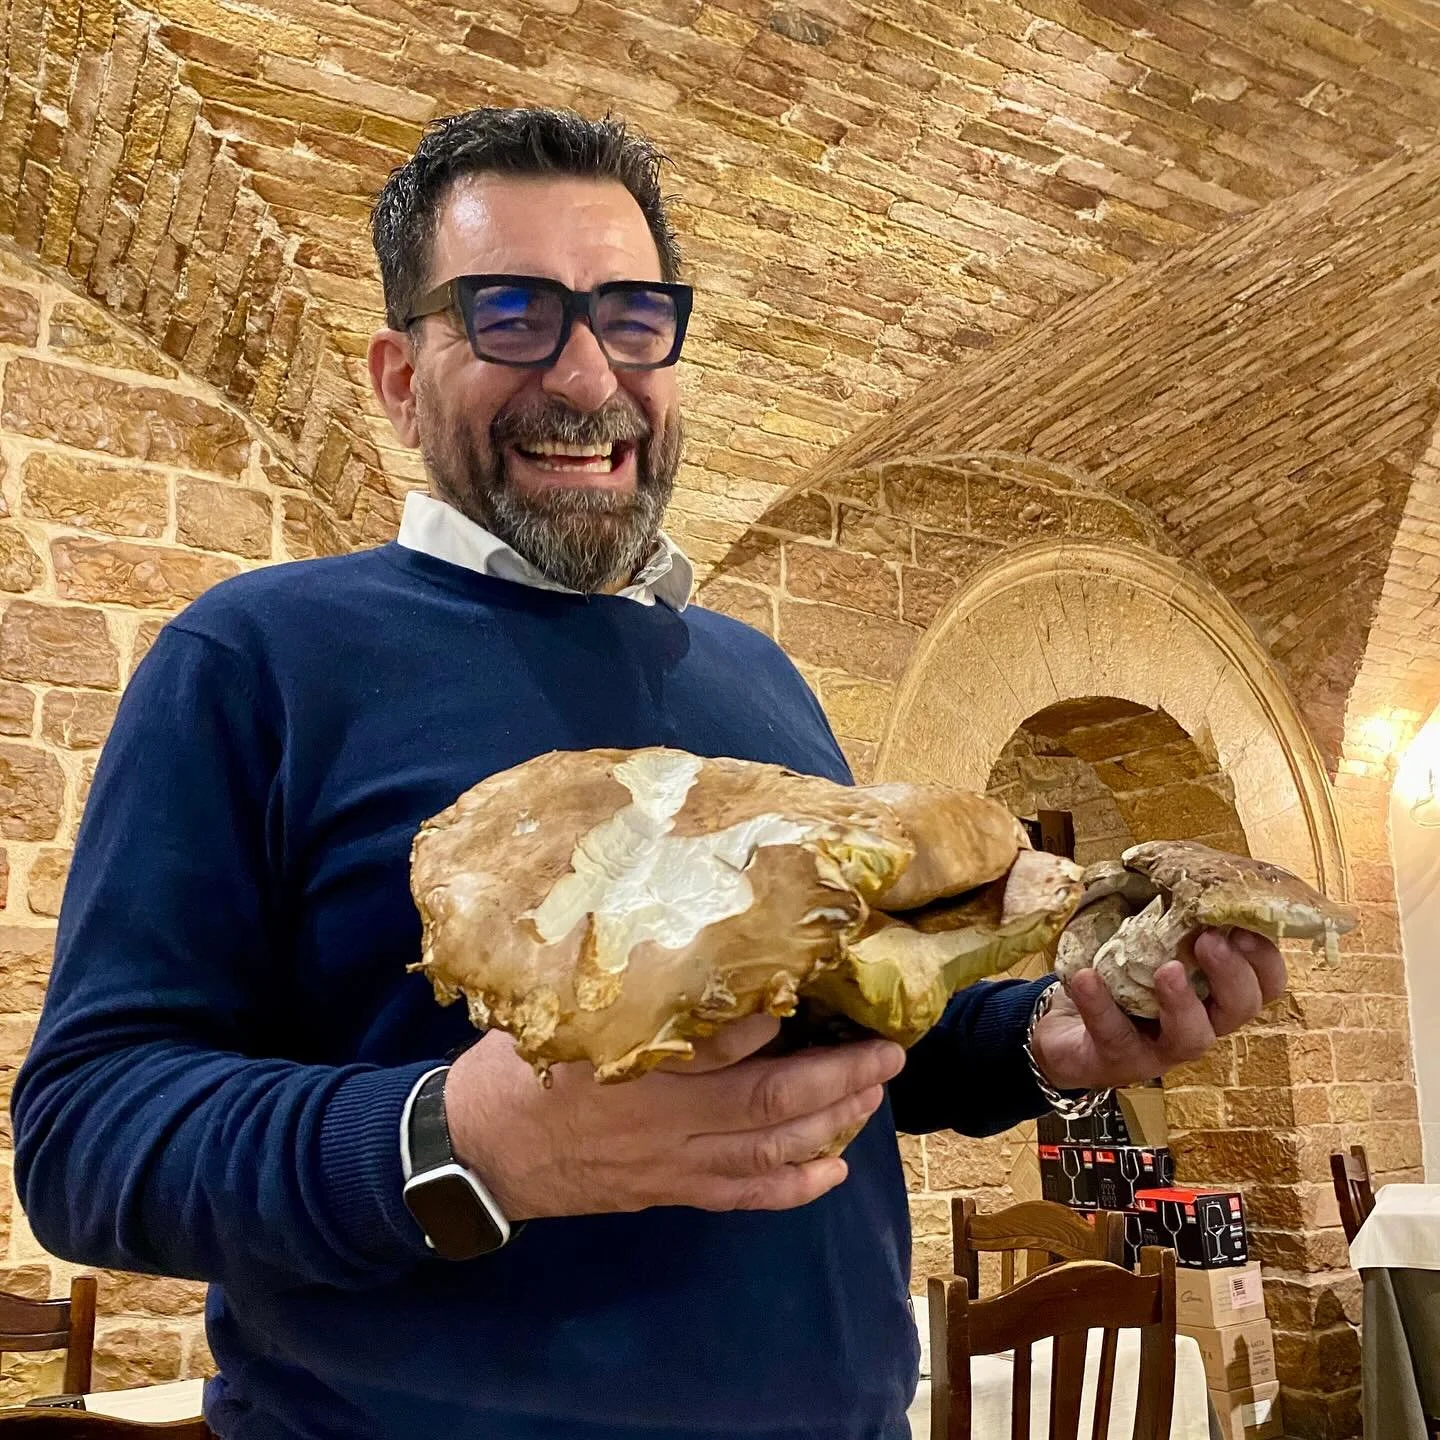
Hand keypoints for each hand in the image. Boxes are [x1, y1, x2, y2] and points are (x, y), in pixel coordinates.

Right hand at [444, 1014, 906, 1220]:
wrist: (477, 1153)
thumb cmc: (519, 1068)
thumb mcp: (562, 1014)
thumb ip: (627, 992)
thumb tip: (689, 953)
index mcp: (636, 1064)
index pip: (724, 1042)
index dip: (780, 1019)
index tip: (822, 986)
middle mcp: (666, 1120)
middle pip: (770, 1102)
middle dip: (838, 1077)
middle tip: (887, 1050)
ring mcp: (673, 1164)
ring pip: (769, 1152)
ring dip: (831, 1125)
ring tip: (874, 1095)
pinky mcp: (670, 1192)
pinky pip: (744, 1196)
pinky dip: (794, 1186)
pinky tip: (833, 1169)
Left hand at [1029, 927, 1285, 1092]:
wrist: (1064, 1028)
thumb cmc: (1116, 978)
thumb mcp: (1144, 941)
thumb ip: (1166, 911)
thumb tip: (1173, 859)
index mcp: (1213, 993)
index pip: (1264, 983)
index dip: (1264, 957)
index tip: (1246, 923)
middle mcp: (1199, 1024)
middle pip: (1239, 1009)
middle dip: (1232, 974)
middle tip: (1210, 941)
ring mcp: (1160, 1049)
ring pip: (1191, 1037)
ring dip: (1182, 1002)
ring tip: (1167, 969)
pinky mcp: (1116, 1059)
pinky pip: (1114, 1036)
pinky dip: (1100, 1005)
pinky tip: (1087, 977)